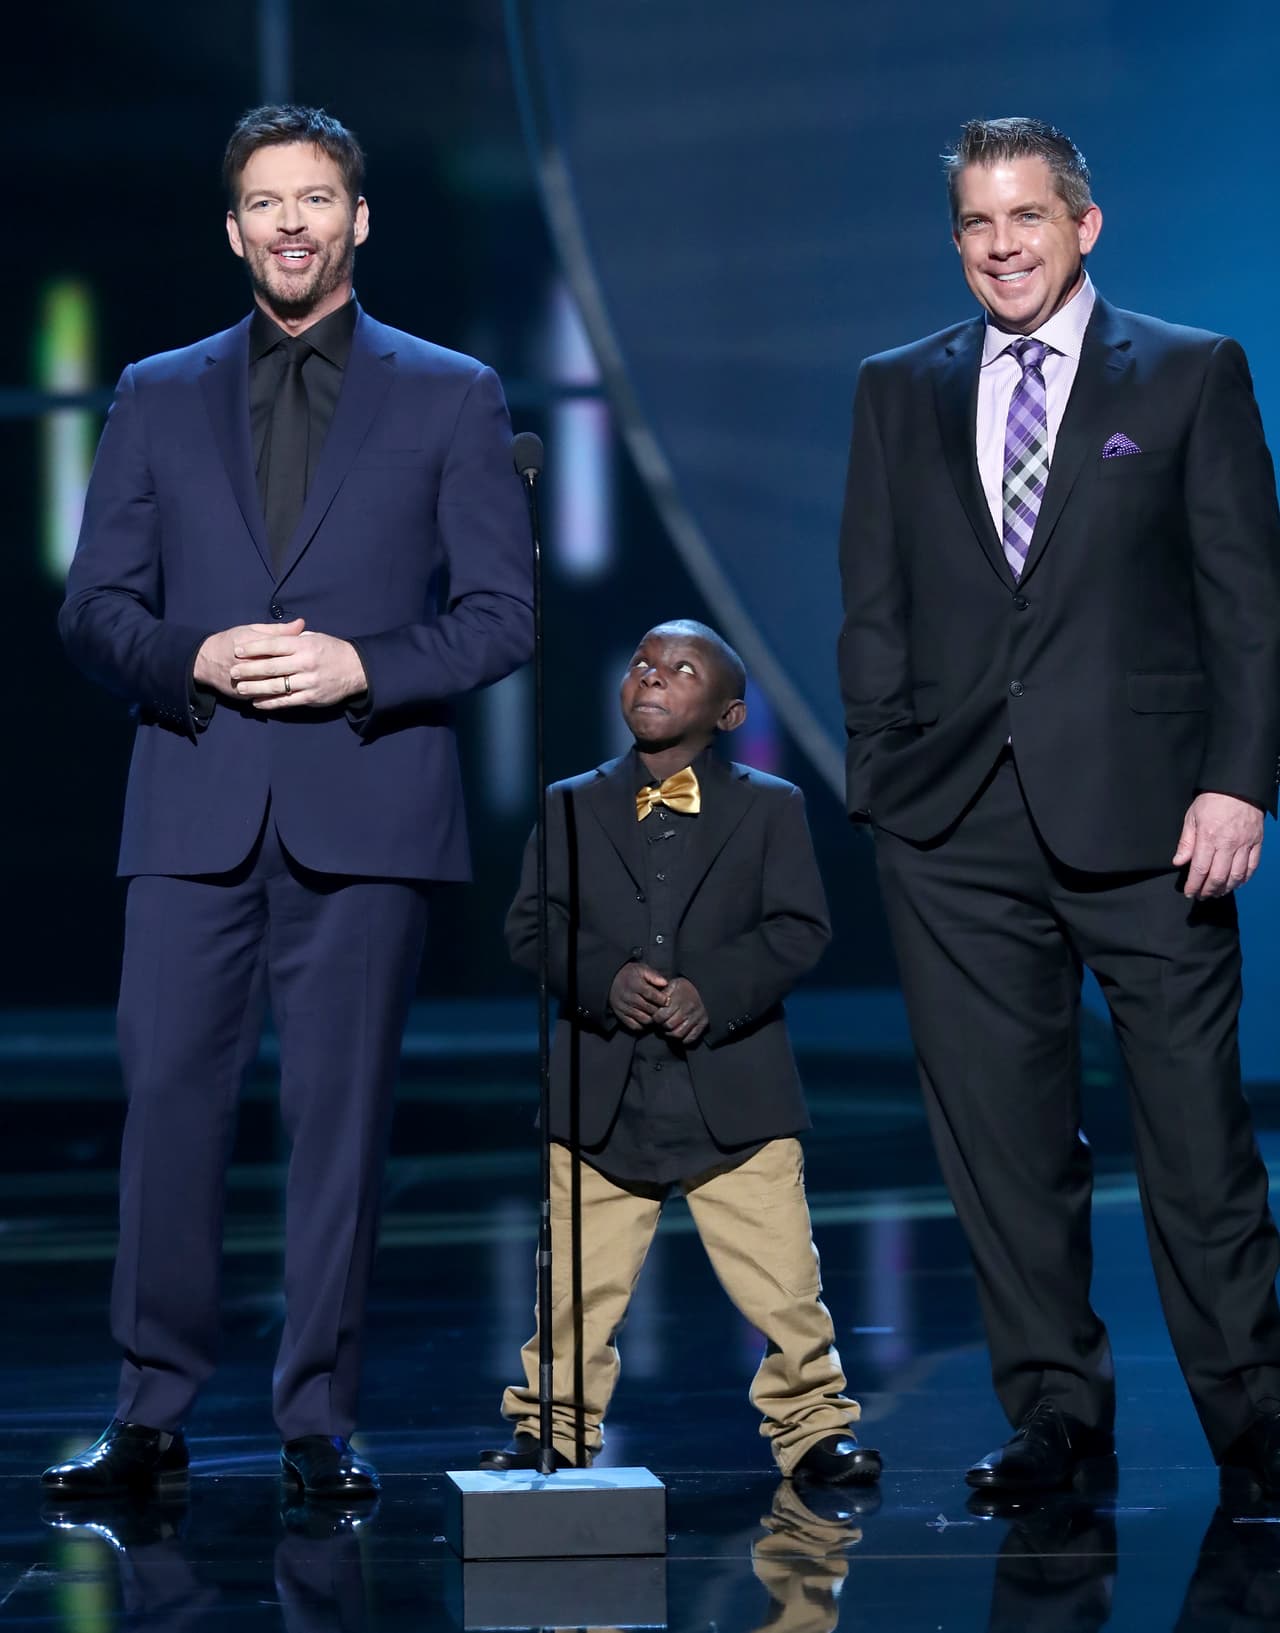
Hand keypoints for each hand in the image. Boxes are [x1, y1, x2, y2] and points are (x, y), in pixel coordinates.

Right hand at [194, 619, 305, 698]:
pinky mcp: (240, 694)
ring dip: (288, 687)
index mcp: (252, 643)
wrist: (205, 660)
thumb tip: (301, 624)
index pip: (279, 647)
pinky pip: (262, 698)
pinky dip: (276, 698)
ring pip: (270, 686)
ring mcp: (244, 681)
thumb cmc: (232, 640)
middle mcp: (247, 663)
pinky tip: (291, 696)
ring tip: (305, 685)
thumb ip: (278, 630)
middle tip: (314, 671)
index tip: (315, 653)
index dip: (298, 652)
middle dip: (297, 672)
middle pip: (277, 669)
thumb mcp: (252, 629)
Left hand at [228, 627, 368, 709]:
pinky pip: (287, 701)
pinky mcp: (312, 697)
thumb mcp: (314, 637)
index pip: (274, 645)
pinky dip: (270, 703)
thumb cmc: (332, 650)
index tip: (237, 650)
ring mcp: (308, 681)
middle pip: (271, 666)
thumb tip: (274, 631)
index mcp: (304, 645)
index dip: (253, 648)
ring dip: (256, 688)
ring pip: (277, 686)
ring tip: (241, 688)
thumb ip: (293, 635)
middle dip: (249, 669)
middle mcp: (305, 662)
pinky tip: (257, 702)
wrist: (356, 669)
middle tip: (233, 671)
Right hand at [608, 963, 667, 1031]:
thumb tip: (665, 983)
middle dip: (659, 1009)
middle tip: (665, 1009)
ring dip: (652, 1018)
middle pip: (648, 1008)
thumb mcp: (642, 969)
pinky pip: (634, 1026)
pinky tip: (647, 1018)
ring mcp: (623, 1008)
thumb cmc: (631, 975)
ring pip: (643, 1019)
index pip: (650, 994)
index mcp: (634, 984)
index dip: (661, 999)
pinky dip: (643, 1025)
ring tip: (656, 1014)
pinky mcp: (620, 1016)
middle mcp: (627, 997)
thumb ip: (654, 975)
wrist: (612, 981)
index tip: (667, 1000)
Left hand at [652, 976, 708, 1044]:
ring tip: (668, 1030)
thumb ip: (661, 993)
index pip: (661, 1016)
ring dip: (671, 1034)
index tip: (656, 1017)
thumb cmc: (682, 988)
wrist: (703, 987)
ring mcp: (697, 1017)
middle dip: (662, 1026)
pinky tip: (679, 1033)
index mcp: (678, 998)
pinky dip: (683, 1040)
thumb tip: (652, 1001)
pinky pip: (690, 1038)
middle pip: (669, 1026)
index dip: (656, 1018)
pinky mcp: (703, 1023)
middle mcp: (688, 1008)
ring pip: (678, 1034)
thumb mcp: (671, 985)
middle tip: (661, 1024)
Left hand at [1172, 792, 1263, 897]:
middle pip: (1218, 877)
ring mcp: (1245, 844)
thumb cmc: (1212, 800)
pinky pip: (1252, 867)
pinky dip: (1244, 879)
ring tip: (1217, 893)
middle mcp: (1228, 844)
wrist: (1239, 787)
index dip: (1194, 885)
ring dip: (1226, 888)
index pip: (1200, 869)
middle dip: (1208, 890)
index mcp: (1209, 837)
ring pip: (1236, 875)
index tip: (1190, 892)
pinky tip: (1236, 883)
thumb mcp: (1192, 817)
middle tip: (1202, 896)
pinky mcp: (1257, 843)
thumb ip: (1186, 842)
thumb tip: (1179, 862)